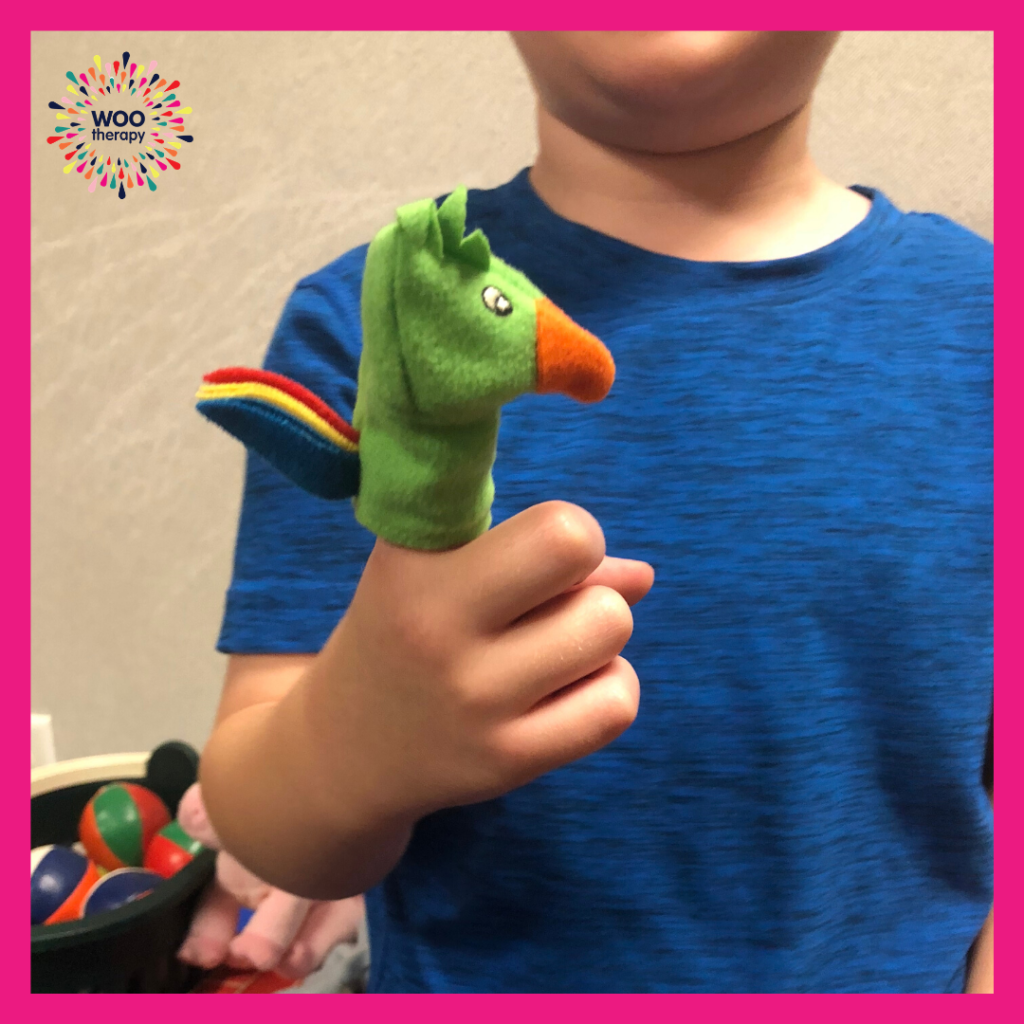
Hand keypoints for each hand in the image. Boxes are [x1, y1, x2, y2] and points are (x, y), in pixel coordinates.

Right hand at [303, 500, 653, 824]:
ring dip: (599, 632)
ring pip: (609, 628)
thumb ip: (533, 555)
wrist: (346, 745)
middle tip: (553, 596)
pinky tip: (568, 689)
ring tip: (554, 646)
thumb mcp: (437, 572)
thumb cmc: (406, 632)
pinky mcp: (505, 761)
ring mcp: (473, 700)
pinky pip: (615, 704)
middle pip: (576, 550)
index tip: (536, 551)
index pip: (548, 520)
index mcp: (415, 562)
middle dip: (586, 569)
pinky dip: (609, 687)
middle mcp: (436, 626)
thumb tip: (642, 576)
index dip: (566, 529)